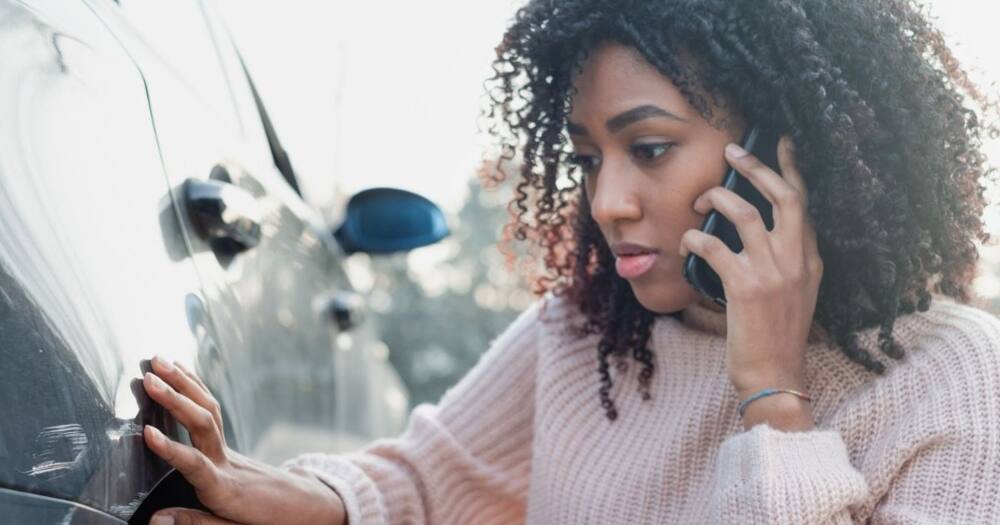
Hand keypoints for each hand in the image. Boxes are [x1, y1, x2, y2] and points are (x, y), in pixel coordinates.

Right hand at [141, 356, 345, 524]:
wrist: (302, 508)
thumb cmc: (266, 521)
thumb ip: (195, 523)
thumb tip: (155, 519)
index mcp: (224, 488)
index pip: (195, 464)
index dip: (171, 450)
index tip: (147, 432)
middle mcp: (226, 461)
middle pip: (203, 423)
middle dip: (175, 399)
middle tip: (148, 377)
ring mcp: (228, 449)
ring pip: (208, 410)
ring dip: (184, 383)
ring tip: (158, 360)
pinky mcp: (227, 445)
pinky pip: (211, 410)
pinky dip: (195, 388)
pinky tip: (180, 372)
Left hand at [679, 136, 821, 420]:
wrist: (775, 376)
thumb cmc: (776, 337)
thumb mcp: (796, 294)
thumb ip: (786, 261)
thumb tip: (757, 229)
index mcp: (811, 260)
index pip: (805, 204)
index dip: (792, 169)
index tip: (782, 142)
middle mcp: (798, 261)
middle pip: (783, 197)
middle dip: (757, 168)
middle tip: (731, 151)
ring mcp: (774, 273)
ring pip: (747, 215)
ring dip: (718, 199)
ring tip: (700, 200)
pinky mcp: (746, 288)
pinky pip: (715, 247)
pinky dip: (695, 239)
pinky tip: (686, 242)